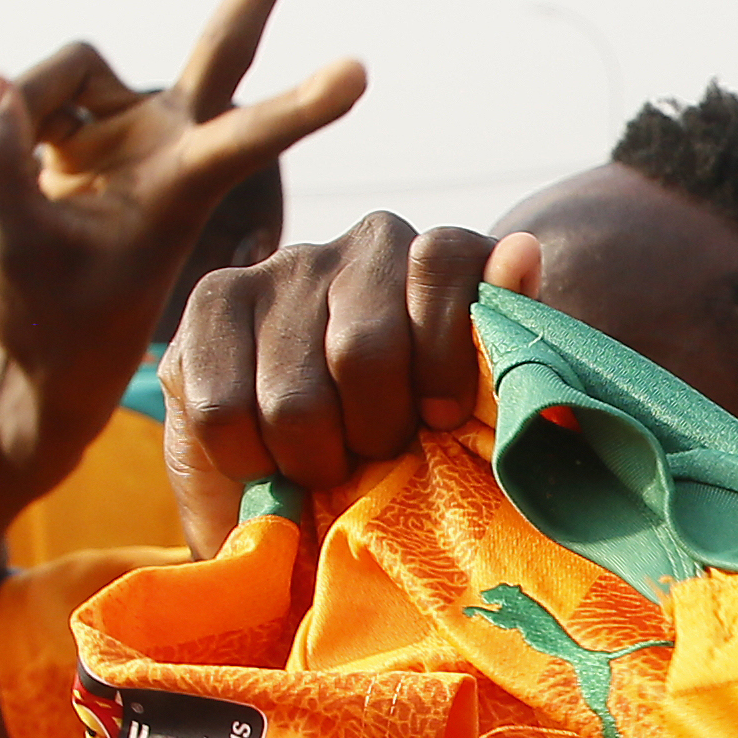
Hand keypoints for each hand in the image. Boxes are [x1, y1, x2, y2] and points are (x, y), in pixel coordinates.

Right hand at [0, 0, 368, 401]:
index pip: (251, 135)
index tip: (360, 71)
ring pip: (70, 67)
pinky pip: (30, 89)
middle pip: (224, 45)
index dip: (299, 103)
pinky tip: (10, 162)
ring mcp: (130, 126)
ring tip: (16, 178)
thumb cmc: (52, 319)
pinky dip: (6, 119)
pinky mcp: (84, 121)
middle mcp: (170, 142)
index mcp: (183, 188)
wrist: (47, 353)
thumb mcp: (17, 250)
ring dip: (26, 105)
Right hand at [159, 217, 548, 554]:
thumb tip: (524, 250)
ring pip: (295, 396)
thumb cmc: (428, 453)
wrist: (330, 491)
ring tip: (324, 465)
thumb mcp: (486, 415)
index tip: (442, 418)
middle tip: (375, 455)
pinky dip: (248, 459)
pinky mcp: (213, 304)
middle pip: (365, 347)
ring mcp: (284, 268)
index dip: (442, 359)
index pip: (443, 261)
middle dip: (373, 432)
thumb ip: (510, 341)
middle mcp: (365, 247)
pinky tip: (265, 459)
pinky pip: (224, 408)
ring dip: (311, 459)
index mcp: (444, 261)